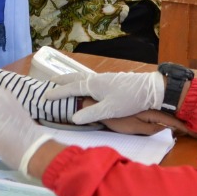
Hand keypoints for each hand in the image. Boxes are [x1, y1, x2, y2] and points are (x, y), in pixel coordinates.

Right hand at [45, 71, 164, 123]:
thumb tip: (73, 118)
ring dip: (71, 79)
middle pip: (75, 78)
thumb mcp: (110, 110)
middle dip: (62, 80)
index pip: (71, 88)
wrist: (150, 90)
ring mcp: (104, 79)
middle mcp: (96, 79)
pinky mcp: (111, 81)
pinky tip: (85, 85)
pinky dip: (81, 80)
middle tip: (50, 80)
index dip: (58, 92)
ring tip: (64, 81)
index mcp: (93, 84)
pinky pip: (89, 79)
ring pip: (83, 77)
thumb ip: (90, 113)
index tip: (45, 95)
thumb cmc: (130, 99)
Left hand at [101, 110, 196, 137]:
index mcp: (152, 113)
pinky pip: (160, 115)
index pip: (173, 122)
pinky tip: (169, 124)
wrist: (101, 105)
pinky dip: (168, 120)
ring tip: (186, 130)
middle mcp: (153, 108)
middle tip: (196, 133)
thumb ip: (151, 129)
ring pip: (166, 116)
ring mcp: (148, 107)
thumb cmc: (117, 119)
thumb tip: (167, 130)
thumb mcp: (134, 127)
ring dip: (177, 122)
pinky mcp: (143, 108)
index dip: (185, 129)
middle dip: (184, 125)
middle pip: (172, 117)